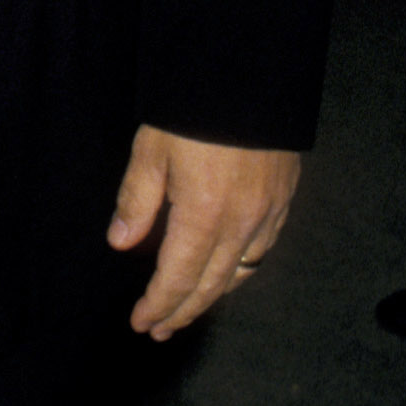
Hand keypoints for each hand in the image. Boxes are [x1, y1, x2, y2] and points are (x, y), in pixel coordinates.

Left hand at [108, 125, 300, 339]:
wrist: (249, 75)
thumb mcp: (151, 151)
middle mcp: (241, 224)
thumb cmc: (192, 111)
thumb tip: (121, 241)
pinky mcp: (284, 199)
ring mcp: (268, 213)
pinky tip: (228, 271)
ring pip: (241, 272)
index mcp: (203, 216)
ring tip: (189, 308)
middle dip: (183, 311)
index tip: (142, 323)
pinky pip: (263, 249)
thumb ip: (136, 200)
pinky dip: (241, 269)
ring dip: (213, 295)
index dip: (159, 305)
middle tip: (160, 329)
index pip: (178, 278)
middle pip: (211, 285)